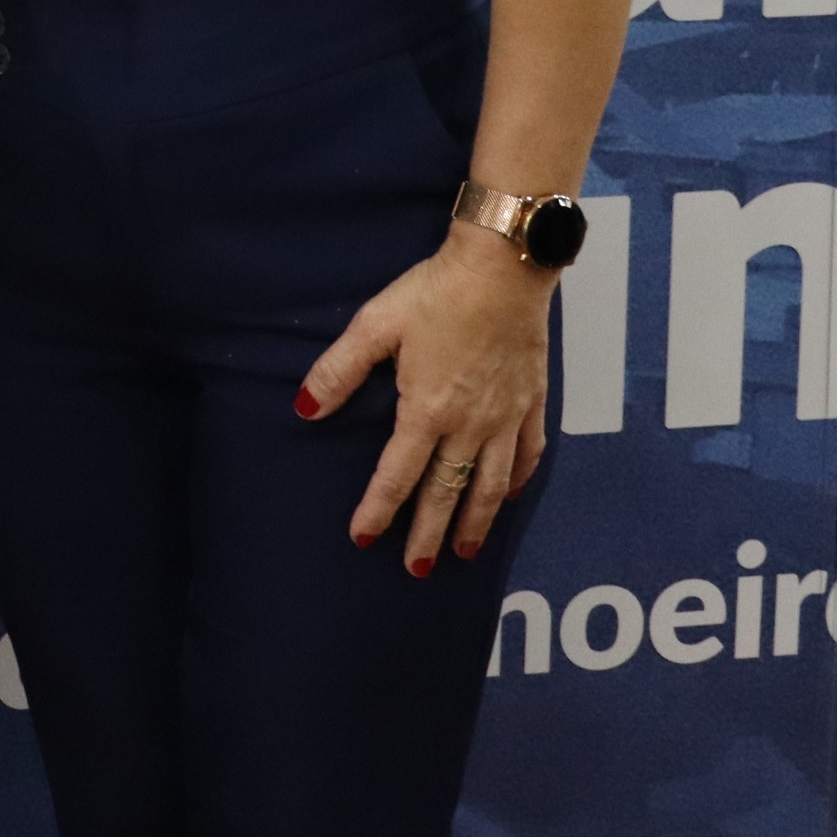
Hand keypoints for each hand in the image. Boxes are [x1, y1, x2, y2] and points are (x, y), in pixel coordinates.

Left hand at [295, 232, 554, 574]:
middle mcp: (468, 424)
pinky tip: (508, 496)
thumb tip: (304, 409)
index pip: (397, 474)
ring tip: (464, 552)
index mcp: (426, 409)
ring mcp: (504, 416)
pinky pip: (527, 453)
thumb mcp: (376, 324)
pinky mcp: (531, 401)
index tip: (363, 537)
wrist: (504, 268)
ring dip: (475, 521)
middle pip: (446, 491)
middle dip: (429, 533)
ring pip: (490, 484)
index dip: (378, 509)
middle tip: (417, 568)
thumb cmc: (436, 291)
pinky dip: (517, 481)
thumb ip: (339, 370)